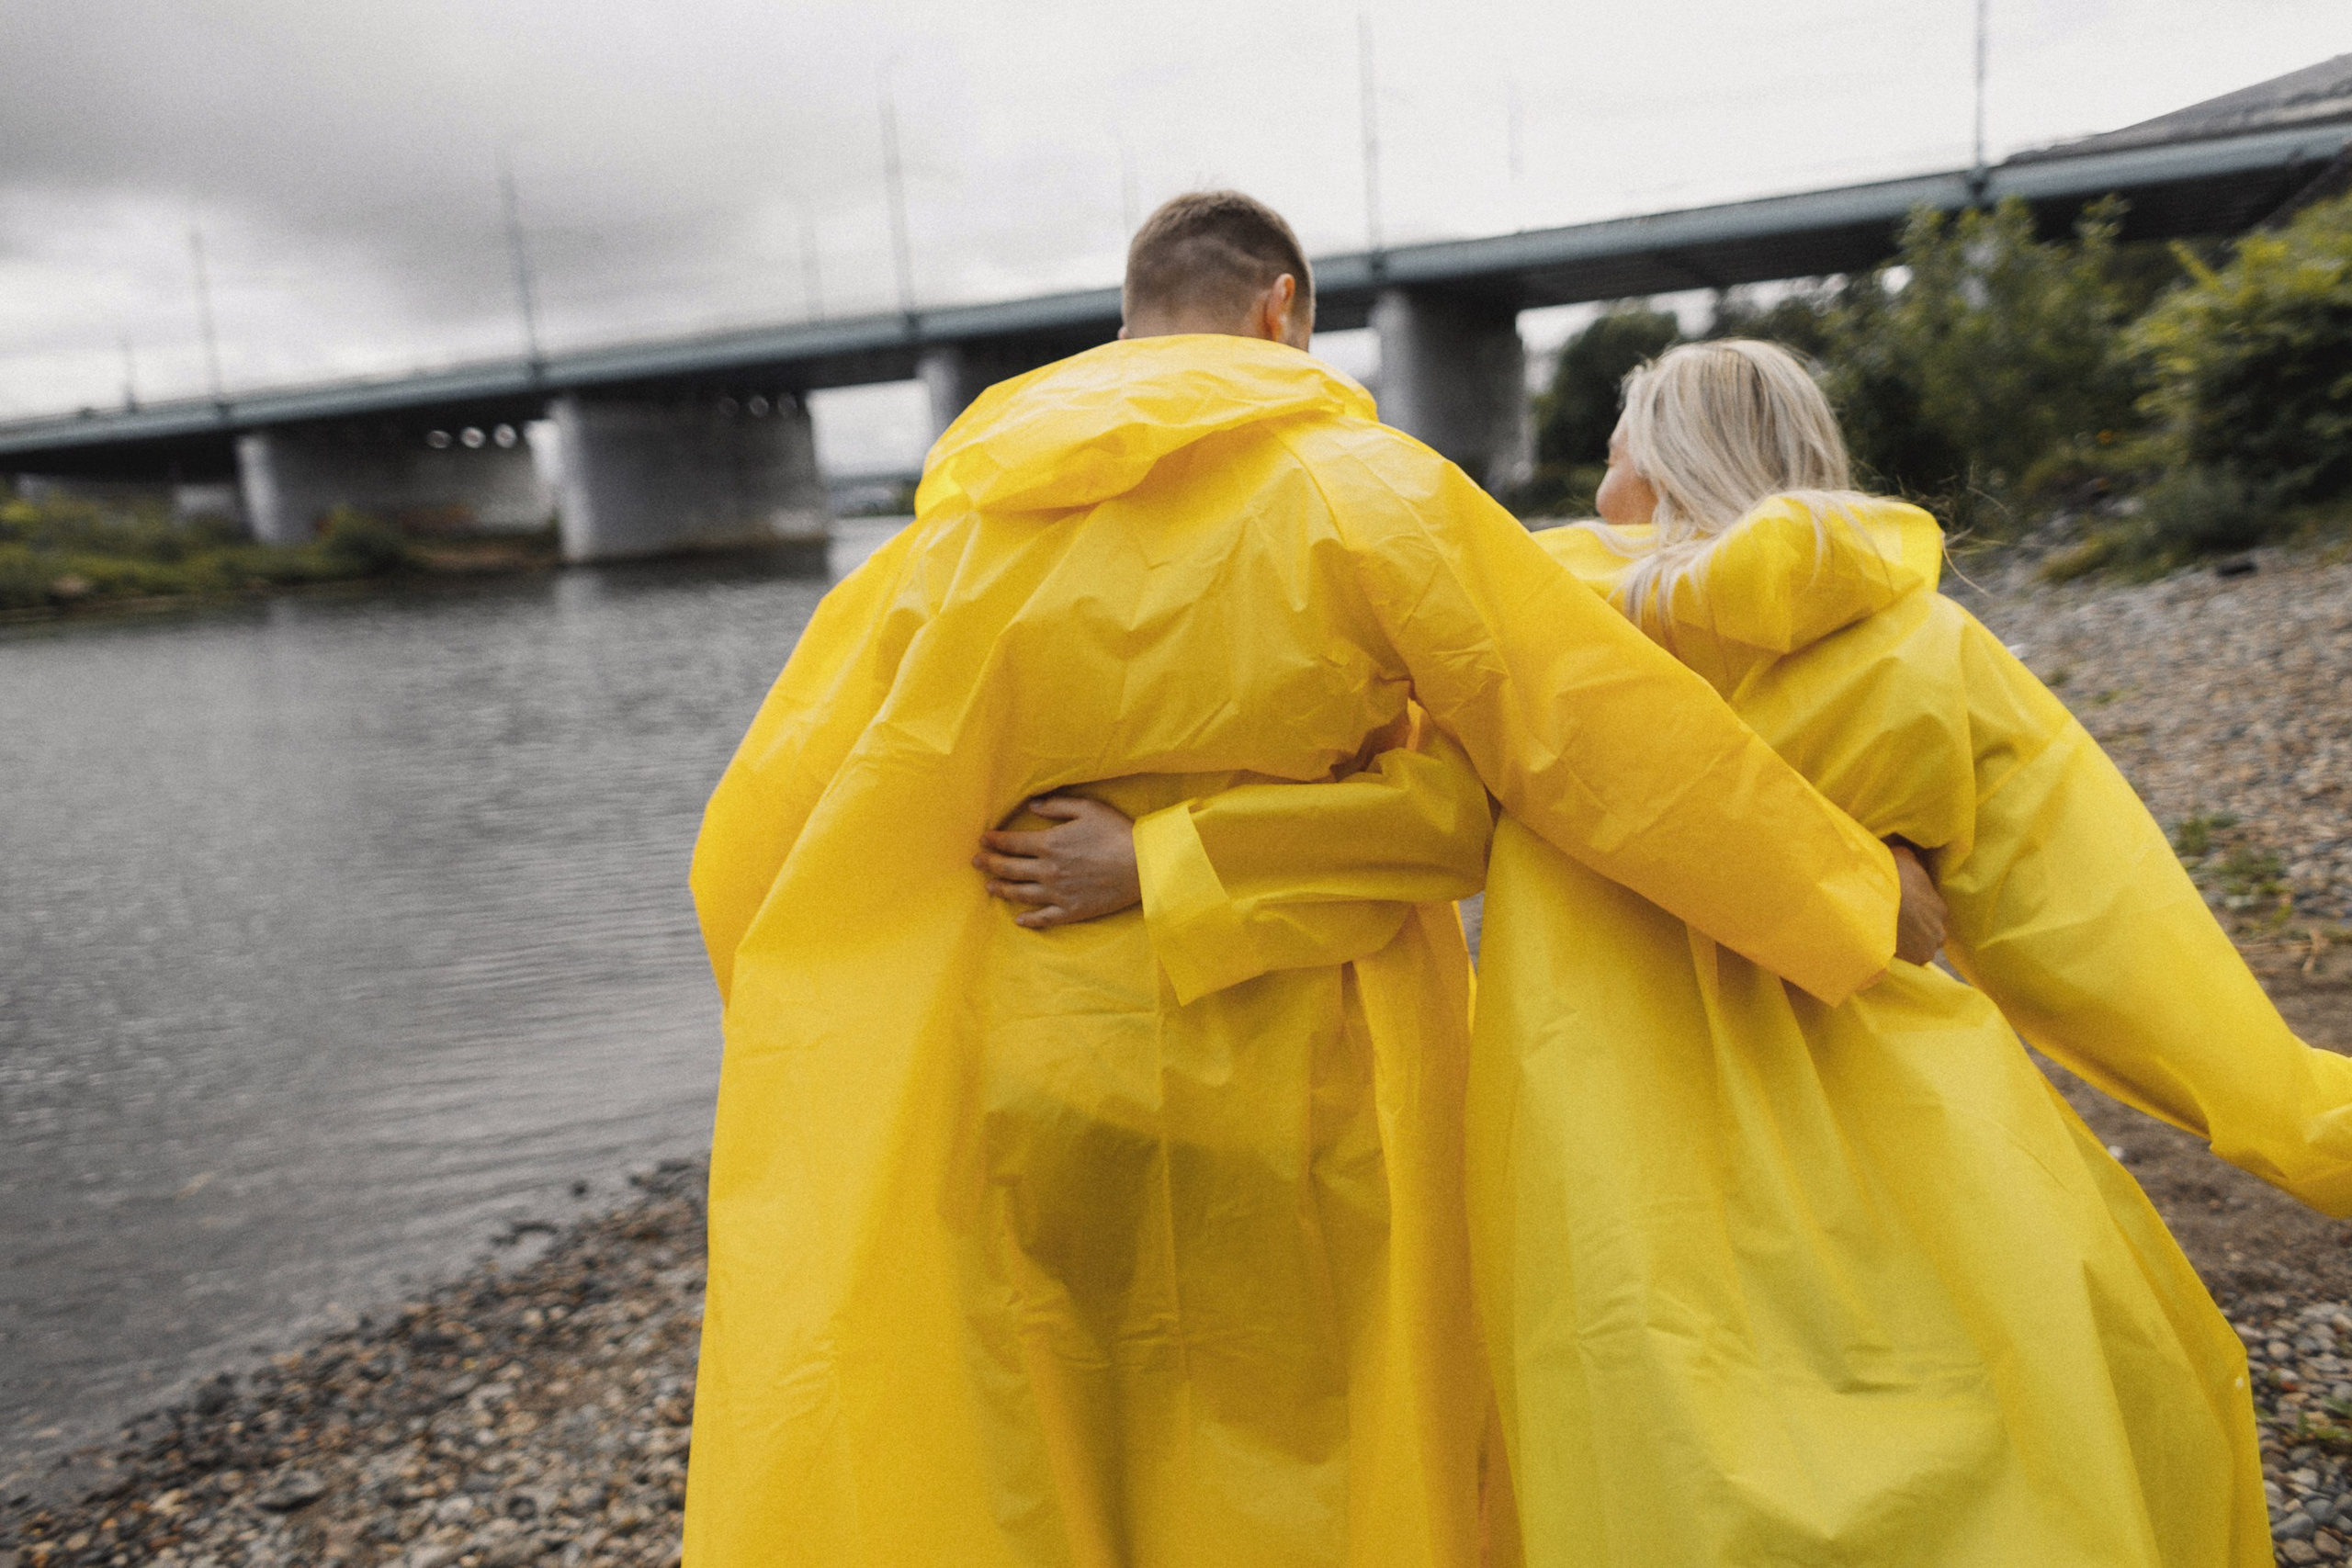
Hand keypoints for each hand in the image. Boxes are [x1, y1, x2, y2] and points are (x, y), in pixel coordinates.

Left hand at [973, 795, 1141, 928]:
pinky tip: (1019, 919)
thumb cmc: (1117, 832)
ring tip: (989, 886)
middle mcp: (1048, 871)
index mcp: (1049, 844)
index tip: (982, 839)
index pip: (1012, 843)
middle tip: (976, 861)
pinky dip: (1029, 920)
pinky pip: (1044, 918)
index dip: (994, 841)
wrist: (1143, 865)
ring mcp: (1058, 893)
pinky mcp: (1071, 911)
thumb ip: (1056, 806)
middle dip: (989, 863)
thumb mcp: (1087, 808)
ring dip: (1001, 889)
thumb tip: (1032, 806)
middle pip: (1009, 869)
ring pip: (1020, 894)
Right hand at [1890, 841, 1946, 965]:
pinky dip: (1896, 958)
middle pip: (1928, 935)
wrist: (1875, 898)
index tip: (1903, 911)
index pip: (1933, 915)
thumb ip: (1912, 861)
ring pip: (1918, 950)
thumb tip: (1912, 857)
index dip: (1917, 913)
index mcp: (1940, 907)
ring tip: (1887, 939)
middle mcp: (1938, 931)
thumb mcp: (1903, 857)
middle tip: (1895, 926)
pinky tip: (1882, 948)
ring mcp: (1926, 949)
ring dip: (1907, 947)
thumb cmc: (1890, 876)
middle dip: (1915, 933)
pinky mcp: (1911, 961)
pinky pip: (1905, 962)